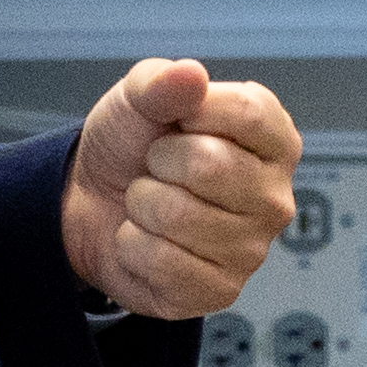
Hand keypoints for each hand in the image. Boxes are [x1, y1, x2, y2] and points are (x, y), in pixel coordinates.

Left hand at [66, 61, 306, 319]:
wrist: (91, 204)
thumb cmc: (133, 147)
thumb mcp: (138, 98)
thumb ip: (161, 81)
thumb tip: (190, 74)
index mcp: (274, 139)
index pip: (248, 113)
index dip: (194, 111)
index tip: (174, 120)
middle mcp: (274, 196)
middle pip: (210, 165)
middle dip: (158, 161)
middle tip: (156, 168)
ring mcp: (252, 249)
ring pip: (177, 215)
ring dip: (141, 204)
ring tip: (150, 203)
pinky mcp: (220, 291)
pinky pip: (161, 261)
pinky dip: (133, 246)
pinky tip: (146, 240)